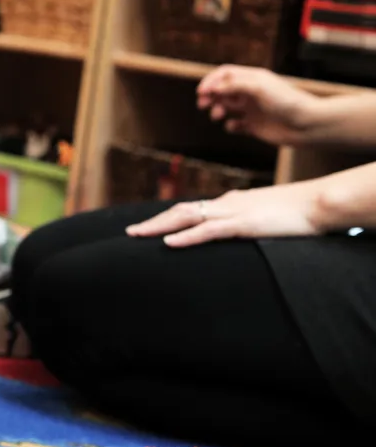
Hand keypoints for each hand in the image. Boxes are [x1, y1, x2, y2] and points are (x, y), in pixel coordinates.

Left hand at [126, 184, 321, 247]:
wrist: (317, 202)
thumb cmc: (294, 211)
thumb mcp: (261, 217)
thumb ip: (243, 223)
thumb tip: (230, 232)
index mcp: (228, 203)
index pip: (190, 209)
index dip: (166, 218)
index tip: (146, 227)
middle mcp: (224, 204)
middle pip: (180, 212)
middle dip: (153, 222)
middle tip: (130, 232)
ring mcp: (232, 213)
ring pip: (186, 218)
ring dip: (159, 227)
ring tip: (138, 235)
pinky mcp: (244, 224)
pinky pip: (209, 231)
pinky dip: (186, 237)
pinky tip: (169, 244)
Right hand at [196, 65, 318, 144]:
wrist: (306, 125)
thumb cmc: (286, 102)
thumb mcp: (258, 87)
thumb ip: (234, 85)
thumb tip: (212, 88)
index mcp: (252, 79)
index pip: (224, 74)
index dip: (210, 81)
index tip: (202, 92)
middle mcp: (250, 92)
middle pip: (222, 90)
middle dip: (210, 96)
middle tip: (203, 104)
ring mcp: (252, 109)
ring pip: (226, 106)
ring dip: (217, 110)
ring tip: (218, 116)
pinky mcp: (254, 126)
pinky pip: (236, 125)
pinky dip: (230, 126)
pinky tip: (235, 126)